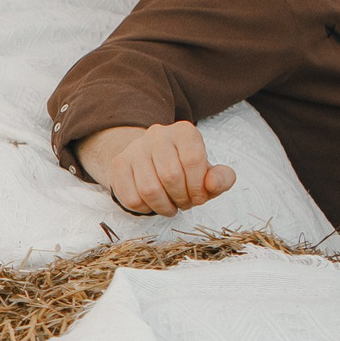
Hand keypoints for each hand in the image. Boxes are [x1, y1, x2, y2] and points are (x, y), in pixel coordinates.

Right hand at [75, 122, 235, 216]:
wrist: (150, 160)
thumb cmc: (184, 170)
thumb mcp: (207, 173)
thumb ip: (221, 178)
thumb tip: (213, 184)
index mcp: (184, 131)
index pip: (193, 160)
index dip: (198, 187)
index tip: (199, 197)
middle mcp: (157, 134)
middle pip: (170, 176)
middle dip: (181, 199)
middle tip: (184, 204)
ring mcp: (135, 148)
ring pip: (149, 190)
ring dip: (163, 207)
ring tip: (170, 207)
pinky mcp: (119, 164)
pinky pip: (131, 198)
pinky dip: (146, 209)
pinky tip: (152, 204)